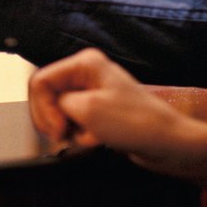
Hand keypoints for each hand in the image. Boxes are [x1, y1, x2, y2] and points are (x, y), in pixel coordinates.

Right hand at [28, 48, 206, 181]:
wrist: (166, 143)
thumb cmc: (135, 123)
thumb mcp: (87, 109)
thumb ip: (56, 104)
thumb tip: (49, 111)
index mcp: (84, 63)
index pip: (40, 81)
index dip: (43, 108)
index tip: (57, 129)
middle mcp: (86, 73)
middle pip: (46, 96)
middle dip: (52, 119)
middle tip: (64, 136)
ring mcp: (91, 92)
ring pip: (58, 112)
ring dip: (68, 129)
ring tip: (87, 137)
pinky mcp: (97, 111)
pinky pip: (73, 123)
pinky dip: (79, 135)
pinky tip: (96, 140)